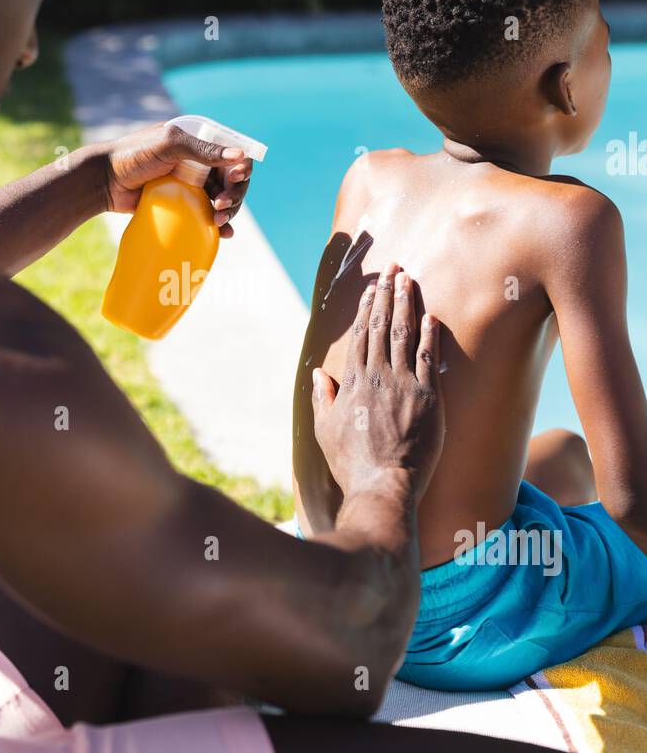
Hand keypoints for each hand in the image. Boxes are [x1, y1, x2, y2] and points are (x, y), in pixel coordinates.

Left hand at [99, 121, 252, 236]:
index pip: (234, 153)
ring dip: (230, 210)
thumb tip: (240, 155)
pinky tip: (224, 233)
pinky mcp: (185, 204)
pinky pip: (209, 214)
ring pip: (225, 199)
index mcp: (200, 142)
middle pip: (234, 180)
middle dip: (236, 193)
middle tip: (222, 206)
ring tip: (219, 220)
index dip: (241, 167)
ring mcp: (194, 184)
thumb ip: (202, 149)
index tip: (233, 179)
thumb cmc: (134, 155)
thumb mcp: (169, 146)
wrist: (104, 181)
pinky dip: (220, 224)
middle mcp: (201, 162)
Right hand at [312, 263, 444, 503]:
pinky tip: (433, 316)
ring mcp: (404, 385)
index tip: (373, 288)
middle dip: (388, 294)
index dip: (368, 308)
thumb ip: (322, 397)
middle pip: (383, 326)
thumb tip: (319, 373)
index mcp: (353, 382)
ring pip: (405, 335)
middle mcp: (378, 376)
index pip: (361, 335)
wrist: (383, 484)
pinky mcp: (428, 397)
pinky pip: (430, 359)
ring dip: (407, 304)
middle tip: (394, 268)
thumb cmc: (352, 463)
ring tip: (409, 280)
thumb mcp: (324, 430)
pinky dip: (431, 336)